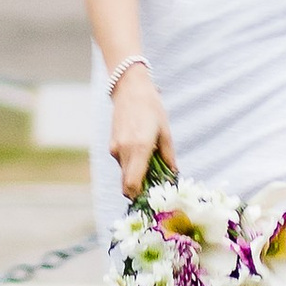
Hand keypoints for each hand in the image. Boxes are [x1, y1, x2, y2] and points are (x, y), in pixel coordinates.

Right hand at [109, 64, 172, 198]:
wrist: (130, 89)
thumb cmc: (152, 108)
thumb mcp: (165, 132)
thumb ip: (168, 157)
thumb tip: (173, 174)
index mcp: (139, 148)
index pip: (132, 185)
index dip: (139, 196)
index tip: (151, 196)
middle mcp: (124, 151)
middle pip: (126, 185)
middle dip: (139, 189)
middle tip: (155, 184)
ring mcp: (115, 148)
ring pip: (124, 174)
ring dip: (136, 175)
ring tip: (151, 162)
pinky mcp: (112, 145)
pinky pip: (122, 162)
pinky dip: (131, 164)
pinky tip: (142, 151)